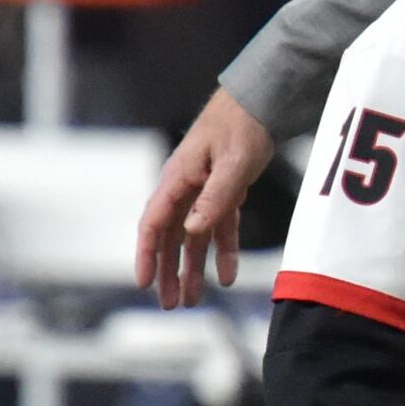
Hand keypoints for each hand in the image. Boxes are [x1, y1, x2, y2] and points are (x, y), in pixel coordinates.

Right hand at [136, 88, 278, 302]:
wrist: (260, 100)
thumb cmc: (242, 125)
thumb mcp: (232, 162)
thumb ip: (214, 198)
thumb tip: (191, 232)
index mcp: (178, 179)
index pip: (153, 223)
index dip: (146, 255)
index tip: (143, 283)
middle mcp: (185, 187)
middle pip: (169, 237)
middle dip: (167, 272)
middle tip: (170, 305)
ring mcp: (203, 190)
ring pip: (192, 237)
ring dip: (191, 268)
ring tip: (192, 300)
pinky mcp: (223, 192)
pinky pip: (219, 227)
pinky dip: (222, 251)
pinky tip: (226, 276)